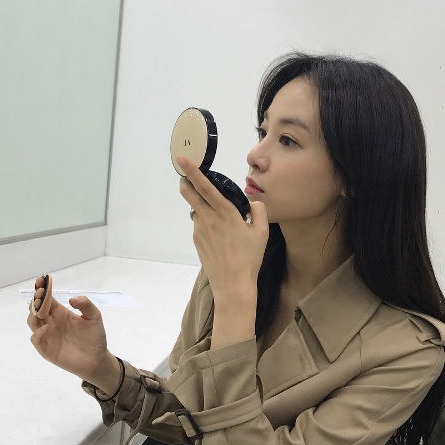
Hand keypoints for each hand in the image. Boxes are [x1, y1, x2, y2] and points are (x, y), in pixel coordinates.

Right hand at [27, 276, 119, 391]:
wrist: (96, 358)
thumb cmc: (95, 337)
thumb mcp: (94, 317)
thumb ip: (86, 305)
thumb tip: (72, 299)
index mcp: (61, 313)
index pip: (48, 300)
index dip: (44, 290)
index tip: (42, 281)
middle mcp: (51, 322)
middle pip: (37, 309)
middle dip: (36, 300)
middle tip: (40, 292)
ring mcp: (47, 335)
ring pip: (33, 322)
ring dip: (33, 314)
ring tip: (39, 307)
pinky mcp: (46, 349)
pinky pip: (36, 339)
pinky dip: (37, 333)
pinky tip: (45, 327)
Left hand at [177, 156, 268, 305]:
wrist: (233, 284)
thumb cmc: (249, 257)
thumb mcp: (262, 232)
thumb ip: (259, 210)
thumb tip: (251, 202)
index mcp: (226, 213)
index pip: (206, 187)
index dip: (193, 171)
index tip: (182, 159)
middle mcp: (209, 219)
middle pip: (190, 194)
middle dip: (185, 181)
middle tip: (185, 175)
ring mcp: (199, 230)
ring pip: (196, 210)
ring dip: (201, 206)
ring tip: (218, 220)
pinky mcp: (196, 240)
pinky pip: (199, 224)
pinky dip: (206, 223)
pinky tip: (219, 236)